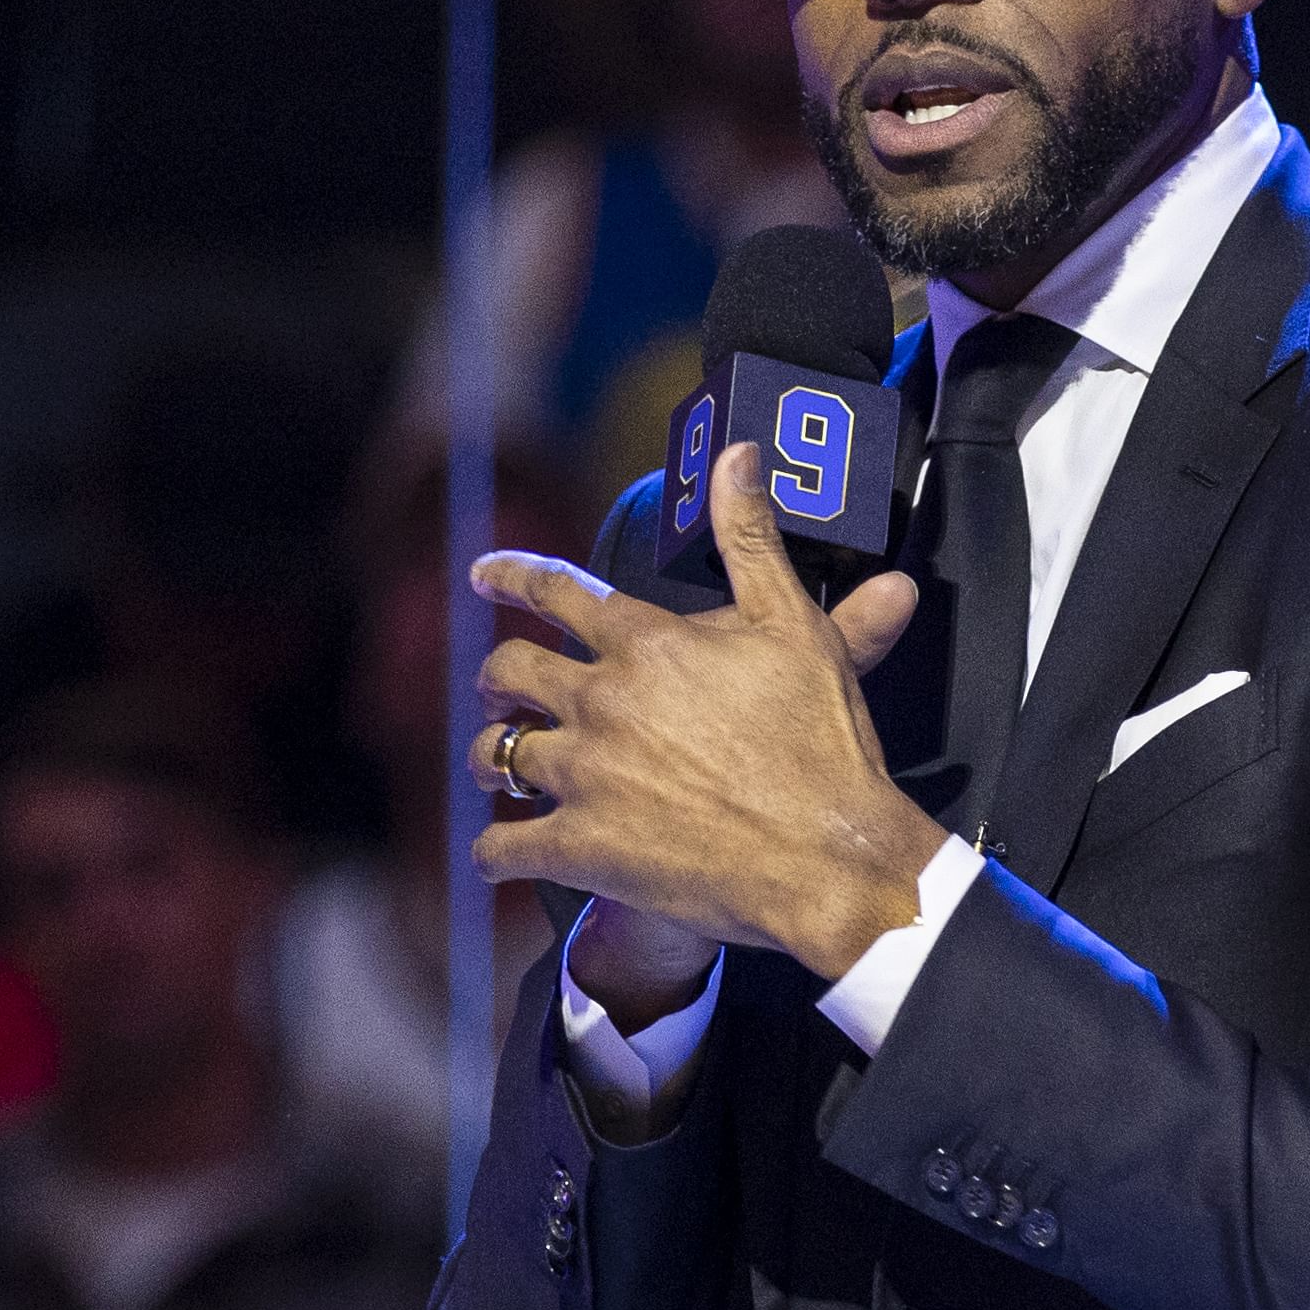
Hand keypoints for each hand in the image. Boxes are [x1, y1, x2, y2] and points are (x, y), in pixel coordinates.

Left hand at [468, 443, 944, 982]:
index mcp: (647, 643)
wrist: (828, 855)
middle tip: (500, 692)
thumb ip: (753, 537)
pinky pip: (504, 846)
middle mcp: (602, 701)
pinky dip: (496, 850)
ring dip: (490, 760)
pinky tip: (500, 854)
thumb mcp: (796, 625)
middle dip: (497, 679)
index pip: (558, 593)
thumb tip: (738, 453)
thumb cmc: (822, 742)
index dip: (513, 577)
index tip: (481, 575)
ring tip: (498, 769)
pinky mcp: (581, 848)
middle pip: (509, 673)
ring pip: (495, 757)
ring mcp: (584, 776)